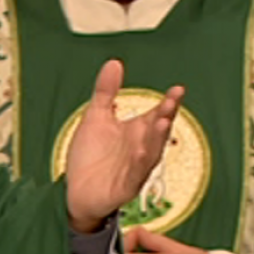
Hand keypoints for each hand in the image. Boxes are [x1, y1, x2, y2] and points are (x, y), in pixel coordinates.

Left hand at [63, 60, 183, 232]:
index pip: (157, 115)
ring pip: (151, 153)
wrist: (75, 190)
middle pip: (157, 132)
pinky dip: (139, 164)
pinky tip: (141, 151)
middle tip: (170, 104)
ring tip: (163, 122)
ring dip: (157, 139)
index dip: (169, 103)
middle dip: (165, 118)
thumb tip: (115, 62)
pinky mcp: (125, 187)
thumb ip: (106, 91)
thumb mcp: (96, 117)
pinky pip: (135, 175)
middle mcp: (141, 149)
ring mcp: (135, 169)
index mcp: (137, 132)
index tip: (178, 89)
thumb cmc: (90, 156)